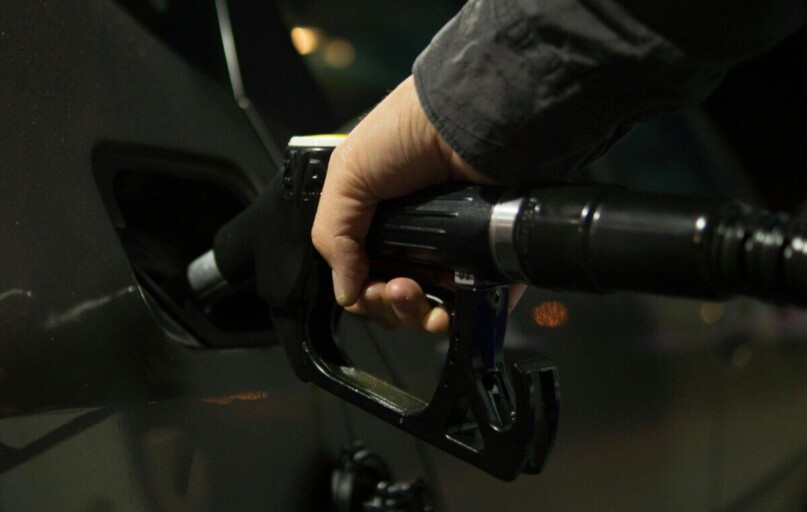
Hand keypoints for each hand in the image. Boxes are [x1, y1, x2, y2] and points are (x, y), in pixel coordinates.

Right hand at [311, 76, 522, 332]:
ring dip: (416, 315)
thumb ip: (333, 234)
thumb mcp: (348, 174)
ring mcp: (455, 252)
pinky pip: (474, 306)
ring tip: (414, 292)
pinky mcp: (489, 260)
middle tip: (395, 289)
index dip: (364, 293)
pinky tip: (447, 311)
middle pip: (397, 301)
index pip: (366, 276)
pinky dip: (458, 318)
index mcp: (381, 222)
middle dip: (388, 306)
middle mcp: (418, 240)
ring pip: (432, 310)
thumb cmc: (408, 134)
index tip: (367, 288)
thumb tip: (345, 293)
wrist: (472, 120)